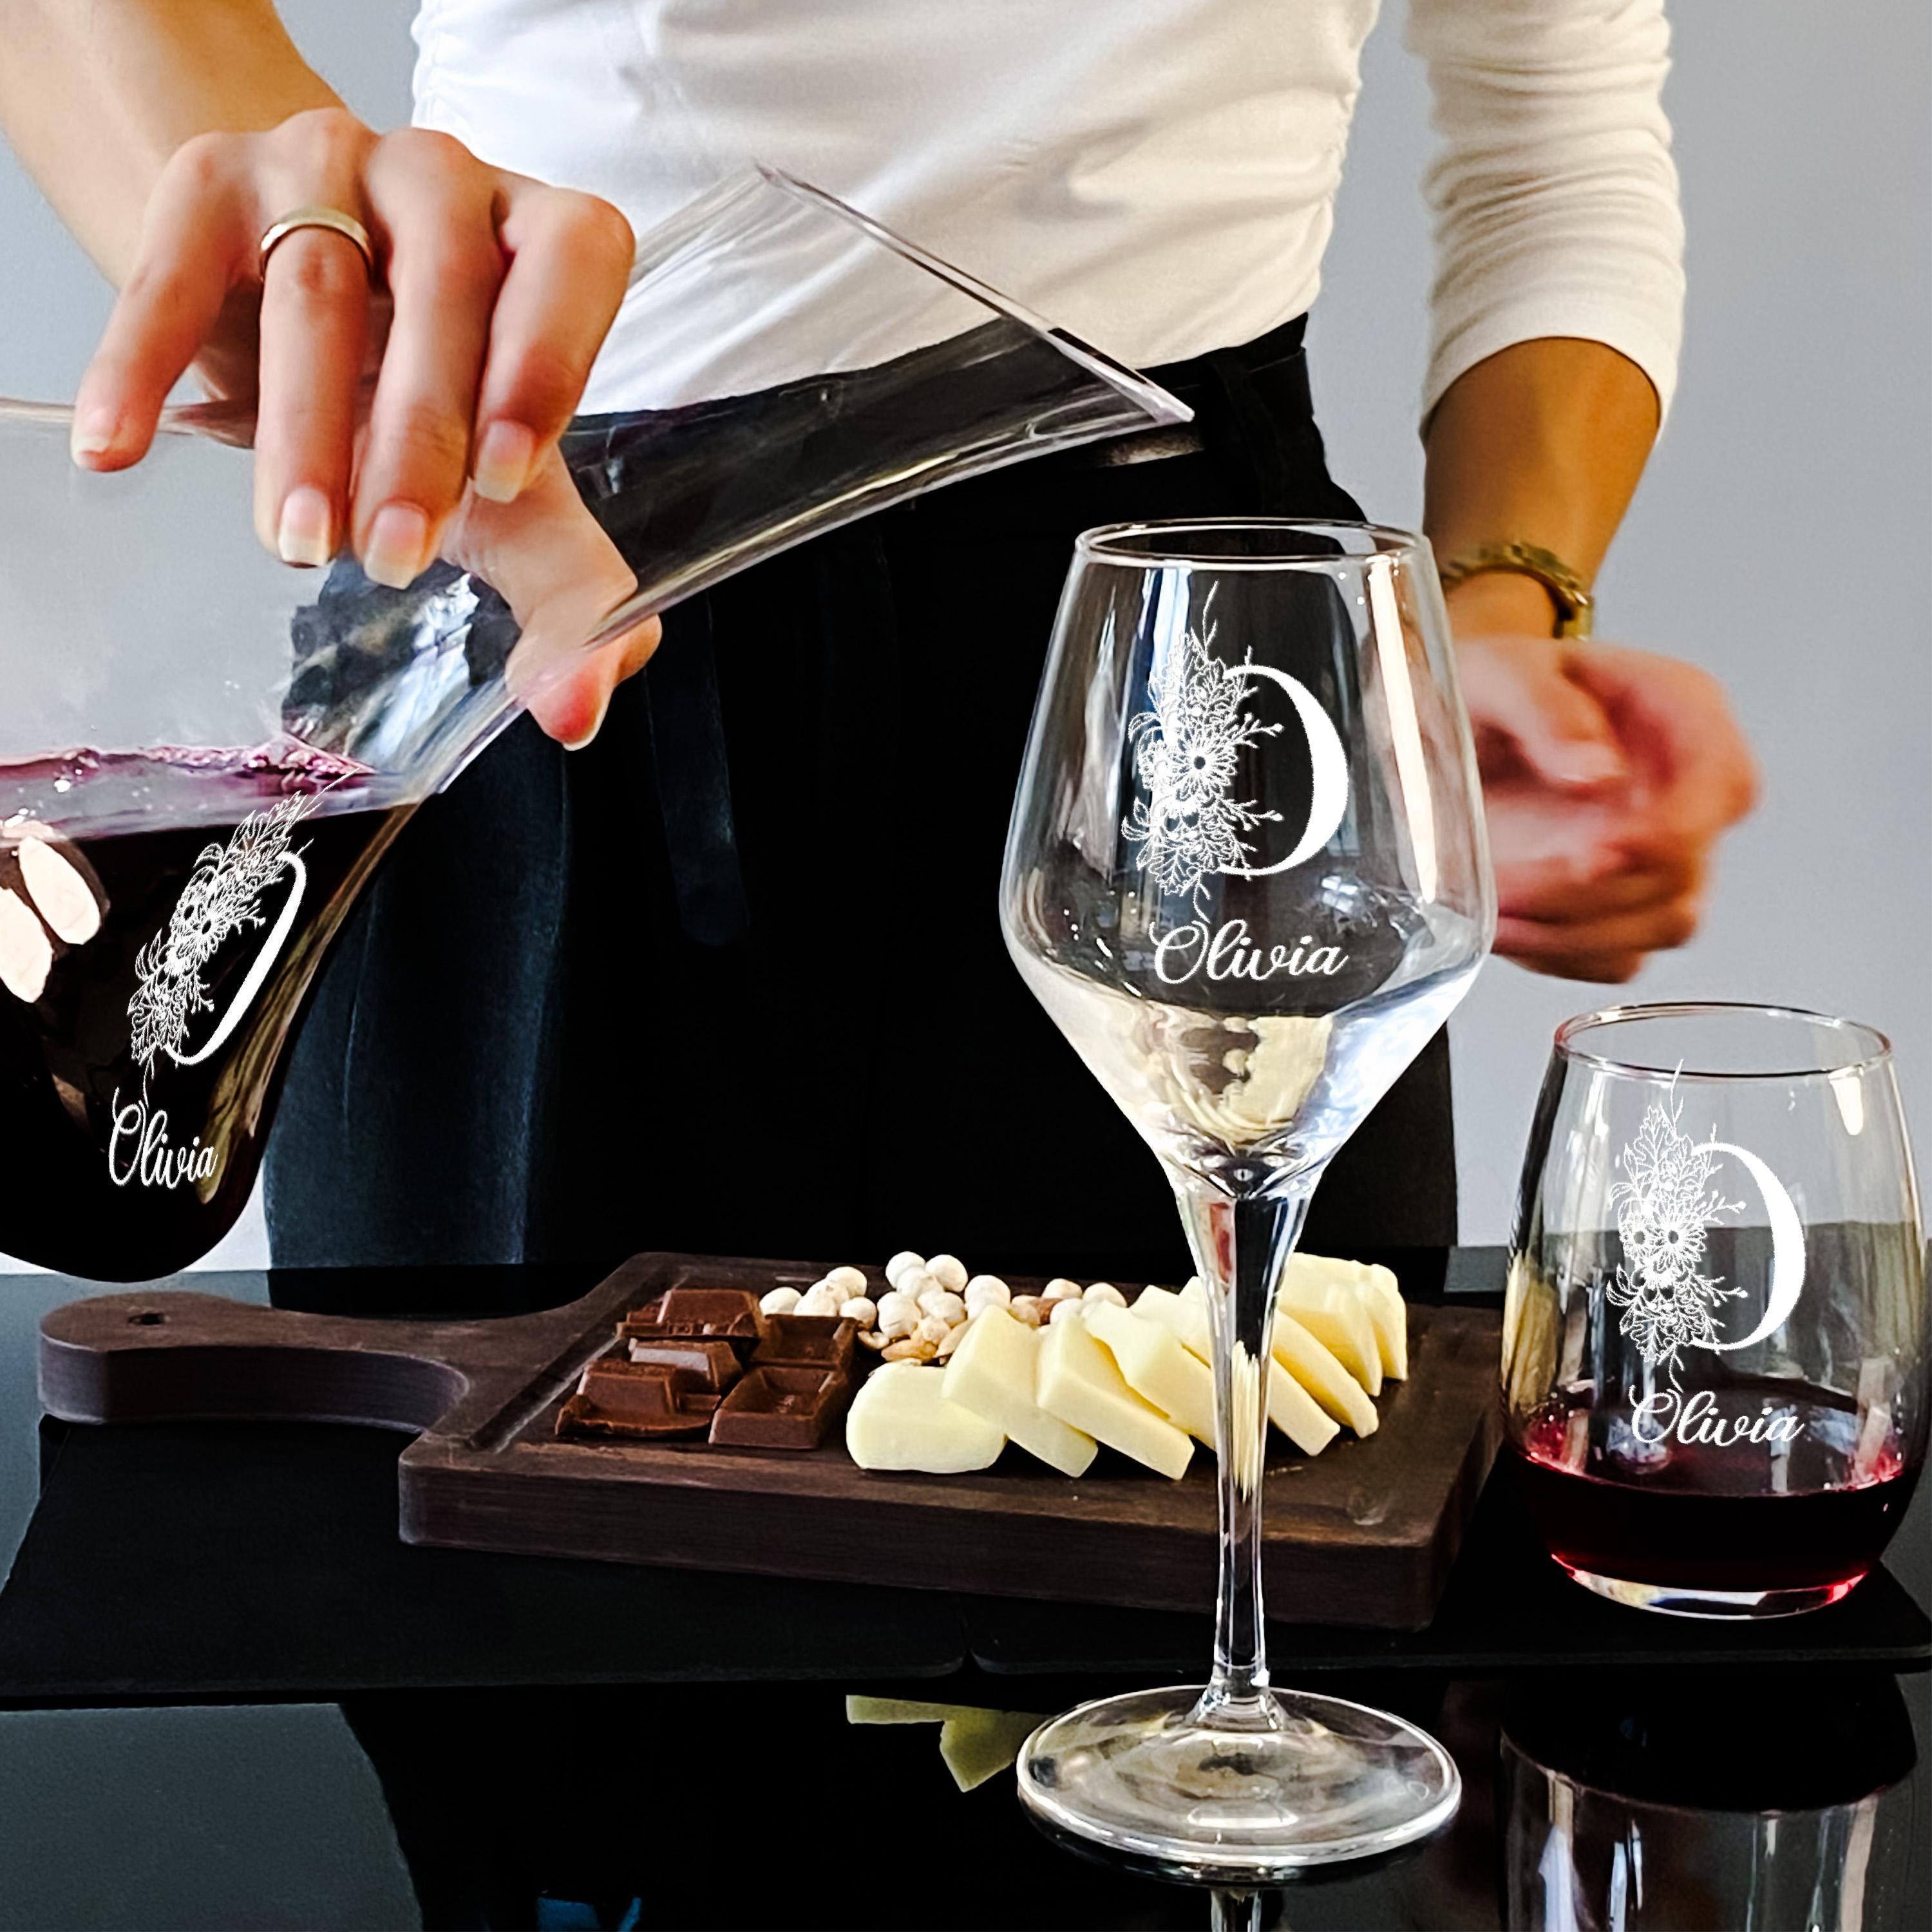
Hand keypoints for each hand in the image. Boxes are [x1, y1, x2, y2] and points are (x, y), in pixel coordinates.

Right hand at [68, 107, 651, 745]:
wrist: (302, 297)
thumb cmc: (430, 394)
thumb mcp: (506, 484)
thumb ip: (564, 586)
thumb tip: (582, 702)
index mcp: (542, 238)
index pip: (570, 262)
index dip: (544, 364)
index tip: (505, 477)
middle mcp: (445, 183)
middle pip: (442, 289)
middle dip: (418, 436)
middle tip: (395, 555)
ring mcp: (325, 163)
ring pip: (317, 288)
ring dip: (305, 430)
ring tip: (300, 542)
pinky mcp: (209, 181)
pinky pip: (171, 273)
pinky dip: (141, 366)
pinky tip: (121, 448)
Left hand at [1453, 589, 1756, 982]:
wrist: (1442, 722)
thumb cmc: (1485, 686)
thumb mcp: (1497, 672)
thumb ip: (1544, 709)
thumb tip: (1595, 772)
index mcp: (1681, 713)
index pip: (1720, 785)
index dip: (1668, 835)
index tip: (1593, 856)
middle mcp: (1685, 788)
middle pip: (1681, 871)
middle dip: (1589, 895)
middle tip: (1504, 888)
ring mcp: (1660, 853)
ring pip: (1656, 926)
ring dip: (1571, 934)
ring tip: (1492, 913)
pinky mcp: (1621, 903)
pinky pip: (1614, 956)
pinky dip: (1560, 954)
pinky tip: (1506, 928)